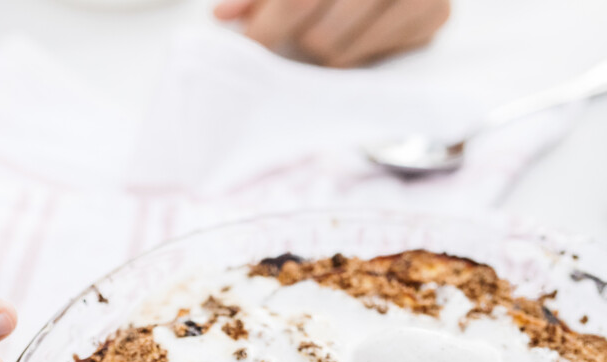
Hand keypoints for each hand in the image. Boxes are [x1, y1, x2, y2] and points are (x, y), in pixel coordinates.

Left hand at [214, 0, 449, 67]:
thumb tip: (224, 16)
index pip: (297, 1)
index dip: (267, 27)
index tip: (248, 48)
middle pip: (319, 35)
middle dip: (299, 39)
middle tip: (297, 29)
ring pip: (342, 54)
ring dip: (325, 47)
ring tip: (328, 25)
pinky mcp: (435, 13)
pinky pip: (375, 57)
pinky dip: (359, 49)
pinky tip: (360, 27)